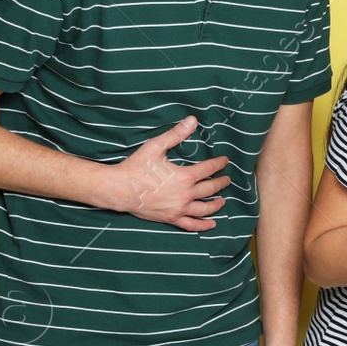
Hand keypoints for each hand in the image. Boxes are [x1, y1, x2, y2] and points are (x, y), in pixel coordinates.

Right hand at [111, 116, 229, 230]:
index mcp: (185, 176)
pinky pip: (191, 225)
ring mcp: (179, 209)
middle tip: (227, 179)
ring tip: (223, 201)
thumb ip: (176, 134)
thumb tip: (193, 120)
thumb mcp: (156, 146)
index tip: (224, 161)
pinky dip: (203, 225)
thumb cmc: (136, 167)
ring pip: (205, 208)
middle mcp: (185, 194)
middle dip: (221, 183)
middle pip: (210, 189)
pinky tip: (212, 224)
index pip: (209, 169)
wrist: (119, 189)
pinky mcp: (171, 218)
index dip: (219, 164)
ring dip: (217, 204)